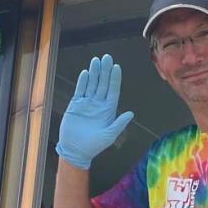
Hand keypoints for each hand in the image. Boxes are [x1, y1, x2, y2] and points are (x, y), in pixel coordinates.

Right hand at [56, 54, 133, 169]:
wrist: (76, 150)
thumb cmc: (94, 145)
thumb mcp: (109, 136)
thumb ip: (119, 124)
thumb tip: (131, 113)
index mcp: (108, 110)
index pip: (113, 91)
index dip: (115, 79)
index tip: (116, 67)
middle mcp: (98, 104)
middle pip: (103, 84)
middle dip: (104, 71)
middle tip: (106, 57)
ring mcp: (87, 103)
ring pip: (91, 84)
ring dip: (94, 73)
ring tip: (96, 60)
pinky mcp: (76, 105)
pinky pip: (80, 91)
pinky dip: (82, 82)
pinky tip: (85, 73)